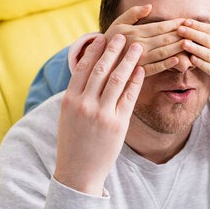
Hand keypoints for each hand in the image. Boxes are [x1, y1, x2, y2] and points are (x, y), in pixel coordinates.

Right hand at [54, 34, 143, 195]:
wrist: (78, 172)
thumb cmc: (73, 141)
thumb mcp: (68, 115)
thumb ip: (77, 93)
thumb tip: (88, 70)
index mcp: (69, 100)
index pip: (83, 68)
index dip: (94, 51)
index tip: (103, 37)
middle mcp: (85, 105)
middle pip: (101, 70)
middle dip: (113, 50)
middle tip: (123, 36)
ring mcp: (102, 114)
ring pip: (117, 79)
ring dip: (129, 60)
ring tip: (137, 47)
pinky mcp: (118, 124)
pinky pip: (129, 96)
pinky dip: (136, 80)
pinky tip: (142, 69)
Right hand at [103, 5, 185, 75]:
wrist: (95, 63)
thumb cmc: (109, 40)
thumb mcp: (118, 23)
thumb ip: (133, 13)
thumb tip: (150, 6)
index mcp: (135, 32)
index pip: (160, 26)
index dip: (175, 23)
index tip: (188, 20)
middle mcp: (138, 45)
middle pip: (165, 38)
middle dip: (181, 34)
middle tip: (196, 30)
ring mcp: (138, 60)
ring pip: (163, 52)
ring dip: (178, 47)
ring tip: (192, 42)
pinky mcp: (137, 72)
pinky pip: (155, 68)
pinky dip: (167, 64)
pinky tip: (179, 60)